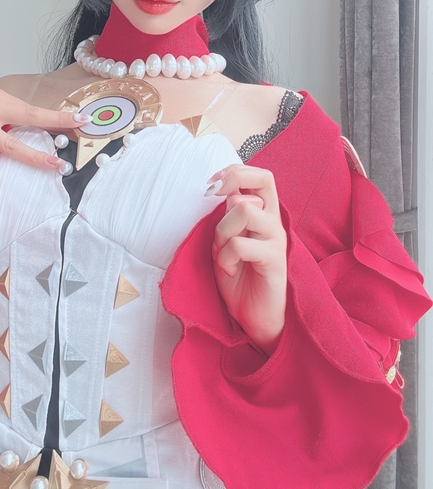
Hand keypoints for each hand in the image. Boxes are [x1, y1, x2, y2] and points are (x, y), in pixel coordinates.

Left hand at [208, 164, 287, 354]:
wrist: (254, 317)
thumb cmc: (239, 277)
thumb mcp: (225, 241)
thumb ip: (227, 217)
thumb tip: (227, 193)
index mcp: (264, 213)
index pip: (261, 175)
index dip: (235, 171)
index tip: (212, 185)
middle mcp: (274, 221)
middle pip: (262, 180)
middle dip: (231, 185)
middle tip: (214, 200)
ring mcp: (276, 239)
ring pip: (244, 209)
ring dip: (223, 230)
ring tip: (223, 252)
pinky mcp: (275, 260)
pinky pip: (240, 244)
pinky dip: (224, 257)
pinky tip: (229, 270)